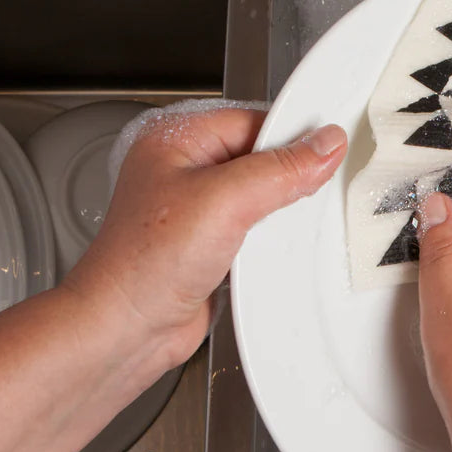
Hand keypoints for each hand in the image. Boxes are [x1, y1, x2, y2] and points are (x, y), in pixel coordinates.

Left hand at [64, 107, 346, 394]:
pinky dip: (272, 240)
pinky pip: (258, 229)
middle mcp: (186, 170)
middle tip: (300, 196)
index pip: (256, 119)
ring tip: (274, 229)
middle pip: (264, 157)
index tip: (327, 153)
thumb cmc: (141, 266)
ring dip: (280, 213)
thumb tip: (323, 144)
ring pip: (264, 195)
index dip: (293, 136)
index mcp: (177, 139)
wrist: (125, 331)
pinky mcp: (211, 244)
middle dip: (289, 177)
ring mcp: (199, 209)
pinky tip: (270, 251)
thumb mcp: (223, 202)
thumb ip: (280, 169)